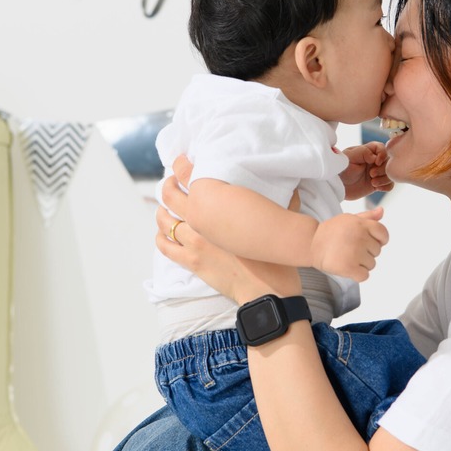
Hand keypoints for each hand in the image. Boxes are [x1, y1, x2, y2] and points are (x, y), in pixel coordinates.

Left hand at [158, 157, 301, 302]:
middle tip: (172, 182)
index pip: (191, 177)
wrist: (268, 288)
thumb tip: (289, 184)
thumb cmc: (276, 255)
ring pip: (164, 221)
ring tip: (165, 207)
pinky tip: (164, 232)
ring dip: (162, 211)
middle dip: (169, 185)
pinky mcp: (192, 262)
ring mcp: (194, 242)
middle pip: (171, 196)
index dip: (182, 166)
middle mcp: (202, 220)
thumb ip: (281, 197)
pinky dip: (161, 237)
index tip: (182, 161)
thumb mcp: (282, 217)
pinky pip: (166, 247)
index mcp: (220, 205)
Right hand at [310, 209, 387, 282]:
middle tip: (351, 248)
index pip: (383, 234)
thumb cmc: (330, 231)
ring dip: (362, 264)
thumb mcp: (348, 219)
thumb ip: (367, 217)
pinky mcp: (348, 267)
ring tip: (347, 257)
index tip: (370, 242)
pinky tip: (347, 267)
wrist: (310, 243)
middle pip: (377, 251)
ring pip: (372, 264)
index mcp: (361, 224)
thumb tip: (382, 211)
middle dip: (367, 252)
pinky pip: (364, 276)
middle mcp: (360, 237)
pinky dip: (357, 275)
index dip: (380, 240)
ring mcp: (355, 253)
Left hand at [340, 142, 393, 199]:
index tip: (376, 162)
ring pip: (391, 173)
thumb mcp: (349, 157)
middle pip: (389, 162)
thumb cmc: (340, 169)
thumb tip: (376, 156)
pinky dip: (386, 186)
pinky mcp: (377, 184)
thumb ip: (363, 152)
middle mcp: (374, 161)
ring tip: (373, 182)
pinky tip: (376, 188)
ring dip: (384, 179)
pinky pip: (389, 184)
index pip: (383, 148)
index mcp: (367, 151)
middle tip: (371, 174)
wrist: (336, 186)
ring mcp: (376, 173)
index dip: (383, 154)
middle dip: (383, 169)